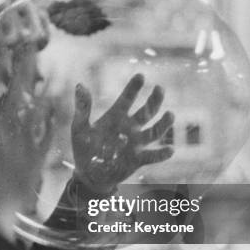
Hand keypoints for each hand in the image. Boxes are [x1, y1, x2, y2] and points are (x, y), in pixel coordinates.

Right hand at [0, 62, 53, 240]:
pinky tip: (61, 97)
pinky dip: (54, 113)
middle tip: (29, 46)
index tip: (2, 53)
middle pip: (14, 94)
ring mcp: (23, 143)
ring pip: (35, 108)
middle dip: (21, 68)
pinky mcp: (38, 154)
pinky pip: (48, 130)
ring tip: (53, 66)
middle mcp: (4, 133)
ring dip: (44, 86)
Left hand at [71, 74, 173, 193]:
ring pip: (155, 131)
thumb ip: (82, 108)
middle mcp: (130, 127)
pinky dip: (162, 153)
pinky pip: (153, 156)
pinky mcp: (138, 159)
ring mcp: (136, 142)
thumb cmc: (84, 148)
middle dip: (154, 100)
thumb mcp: (80, 128)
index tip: (140, 76)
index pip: (127, 98)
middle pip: (147, 111)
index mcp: (116, 116)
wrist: (89, 174)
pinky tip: (170, 149)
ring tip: (170, 114)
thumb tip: (79, 85)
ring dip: (163, 123)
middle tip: (160, 89)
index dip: (133, 87)